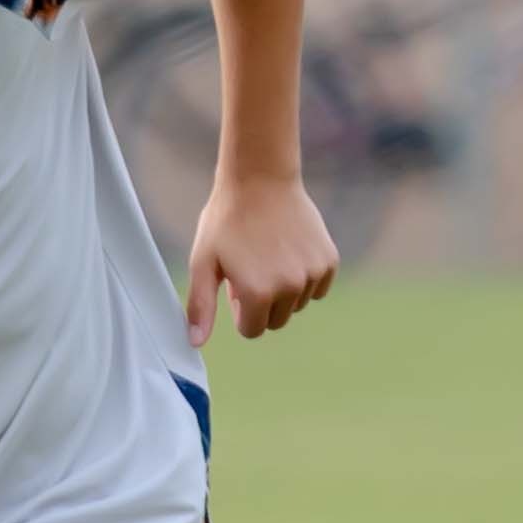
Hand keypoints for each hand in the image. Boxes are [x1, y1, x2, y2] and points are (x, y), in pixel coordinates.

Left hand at [185, 172, 342, 341]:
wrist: (260, 179)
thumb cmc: (226, 220)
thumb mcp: (203, 262)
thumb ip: (200, 305)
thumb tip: (194, 343)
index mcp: (257, 294)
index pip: (252, 330)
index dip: (240, 309)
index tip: (236, 283)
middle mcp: (290, 288)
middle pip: (276, 321)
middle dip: (262, 303)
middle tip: (252, 267)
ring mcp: (313, 274)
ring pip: (297, 304)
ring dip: (284, 289)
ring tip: (269, 254)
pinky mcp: (329, 261)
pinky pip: (318, 287)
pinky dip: (305, 276)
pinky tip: (290, 250)